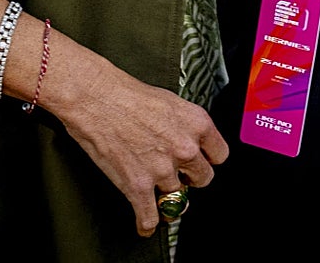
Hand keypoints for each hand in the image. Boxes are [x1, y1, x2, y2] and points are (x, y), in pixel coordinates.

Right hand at [44, 41, 228, 235]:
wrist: (100, 101)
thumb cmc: (132, 97)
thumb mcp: (175, 103)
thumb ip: (188, 126)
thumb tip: (192, 142)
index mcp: (198, 124)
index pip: (219, 155)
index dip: (208, 160)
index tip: (202, 162)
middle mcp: (185, 149)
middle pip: (202, 179)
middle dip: (191, 179)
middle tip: (180, 176)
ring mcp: (162, 169)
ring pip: (177, 198)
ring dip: (168, 199)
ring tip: (161, 196)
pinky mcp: (137, 186)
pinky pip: (149, 216)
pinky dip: (147, 223)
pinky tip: (147, 223)